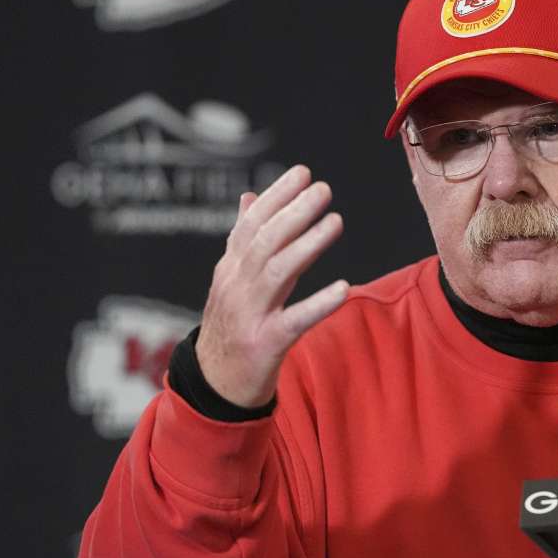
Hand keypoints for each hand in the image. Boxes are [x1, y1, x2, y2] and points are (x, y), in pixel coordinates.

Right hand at [195, 165, 347, 407]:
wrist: (214, 385)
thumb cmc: (232, 326)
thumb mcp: (233, 280)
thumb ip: (243, 240)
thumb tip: (249, 198)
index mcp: (231, 269)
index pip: (252, 224)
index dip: (277, 196)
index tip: (303, 172)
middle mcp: (237, 286)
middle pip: (265, 242)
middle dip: (294, 212)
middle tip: (323, 189)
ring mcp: (250, 315)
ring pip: (278, 273)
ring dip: (307, 245)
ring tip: (335, 221)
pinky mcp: (266, 344)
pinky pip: (295, 321)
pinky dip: (318, 304)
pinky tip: (343, 289)